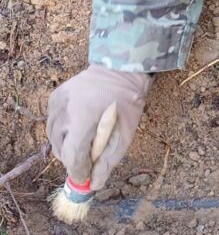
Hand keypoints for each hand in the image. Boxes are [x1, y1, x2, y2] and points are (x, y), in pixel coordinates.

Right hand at [46, 65, 151, 189]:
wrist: (120, 70)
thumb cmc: (127, 103)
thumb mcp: (125, 134)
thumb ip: (108, 161)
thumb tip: (94, 184)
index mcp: (84, 117)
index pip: (72, 154)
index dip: (78, 170)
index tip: (85, 178)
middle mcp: (65, 109)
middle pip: (61, 148)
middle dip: (73, 159)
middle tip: (88, 161)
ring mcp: (57, 102)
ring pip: (54, 138)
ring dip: (67, 147)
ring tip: (84, 144)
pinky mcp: (54, 98)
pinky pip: (53, 124)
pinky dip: (63, 132)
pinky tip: (78, 128)